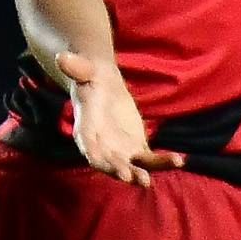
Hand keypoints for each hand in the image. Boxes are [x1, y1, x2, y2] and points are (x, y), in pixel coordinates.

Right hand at [55, 51, 184, 186]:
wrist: (103, 86)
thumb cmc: (90, 78)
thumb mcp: (84, 70)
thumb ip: (77, 68)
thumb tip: (61, 57)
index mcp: (86, 129)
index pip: (89, 147)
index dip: (98, 158)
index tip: (108, 167)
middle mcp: (101, 146)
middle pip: (110, 162)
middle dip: (121, 171)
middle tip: (135, 179)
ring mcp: (120, 150)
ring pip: (132, 166)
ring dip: (141, 174)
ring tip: (149, 182)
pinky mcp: (136, 148)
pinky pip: (150, 159)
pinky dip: (163, 161)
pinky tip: (179, 160)